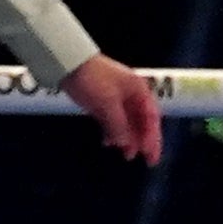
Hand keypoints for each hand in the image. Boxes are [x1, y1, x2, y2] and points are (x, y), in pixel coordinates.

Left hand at [60, 52, 163, 166]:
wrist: (69, 63)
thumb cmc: (93, 80)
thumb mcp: (108, 104)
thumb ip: (118, 125)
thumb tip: (125, 144)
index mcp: (138, 90)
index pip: (152, 117)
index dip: (153, 137)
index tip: (150, 155)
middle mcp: (131, 94)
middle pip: (142, 121)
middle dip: (143, 140)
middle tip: (144, 160)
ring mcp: (116, 98)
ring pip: (127, 122)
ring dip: (128, 138)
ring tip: (125, 154)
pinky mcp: (102, 101)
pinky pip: (113, 120)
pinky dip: (113, 132)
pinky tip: (108, 142)